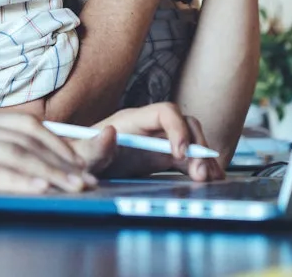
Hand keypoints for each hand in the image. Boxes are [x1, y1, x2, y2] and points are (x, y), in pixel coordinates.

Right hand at [0, 112, 97, 217]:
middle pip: (28, 138)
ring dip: (50, 172)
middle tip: (93, 178)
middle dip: (65, 159)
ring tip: (76, 187)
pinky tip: (39, 189)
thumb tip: (31, 173)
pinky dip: (18, 180)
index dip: (62, 141)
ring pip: (14, 153)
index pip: (28, 125)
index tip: (88, 161)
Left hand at [70, 103, 225, 181]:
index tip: (180, 153)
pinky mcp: (163, 157)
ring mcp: (159, 141)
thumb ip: (93, 146)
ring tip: (212, 179)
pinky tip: (211, 179)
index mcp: (133, 120)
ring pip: (192, 141)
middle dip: (197, 146)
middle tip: (200, 173)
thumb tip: (109, 132)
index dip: (178, 129)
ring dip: (205, 158)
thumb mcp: (82, 155)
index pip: (165, 112)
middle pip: (185, 125)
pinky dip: (202, 167)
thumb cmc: (79, 157)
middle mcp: (151, 127)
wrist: (80, 166)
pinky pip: (190, 158)